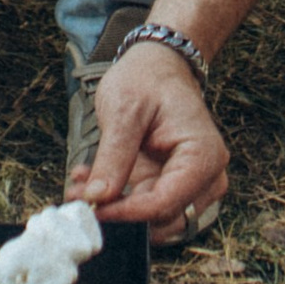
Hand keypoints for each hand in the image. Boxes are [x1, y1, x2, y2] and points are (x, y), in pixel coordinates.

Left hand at [70, 44, 228, 231]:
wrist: (158, 64)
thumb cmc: (148, 78)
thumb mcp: (125, 111)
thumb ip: (113, 157)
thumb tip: (97, 198)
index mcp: (203, 155)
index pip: (165, 203)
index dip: (127, 212)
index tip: (92, 209)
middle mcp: (205, 176)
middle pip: (163, 218)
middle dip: (119, 214)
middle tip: (79, 200)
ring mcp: (190, 184)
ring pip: (152, 218)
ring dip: (115, 208)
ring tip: (80, 188)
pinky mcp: (171, 185)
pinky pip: (144, 206)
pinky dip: (117, 199)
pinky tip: (90, 182)